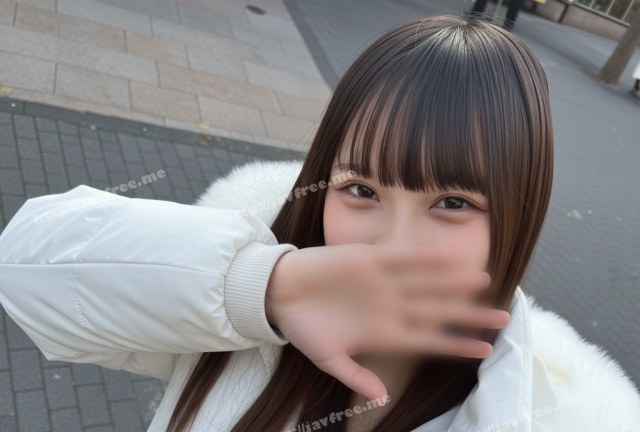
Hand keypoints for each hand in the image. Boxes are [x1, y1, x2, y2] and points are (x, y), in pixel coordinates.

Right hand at [265, 244, 509, 401]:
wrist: (280, 293)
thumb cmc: (303, 328)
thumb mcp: (327, 358)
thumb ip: (355, 375)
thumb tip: (379, 398)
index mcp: (384, 332)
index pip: (429, 339)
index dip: (457, 345)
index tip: (485, 350)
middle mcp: (390, 306)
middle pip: (438, 310)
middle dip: (469, 314)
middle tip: (503, 317)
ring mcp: (382, 282)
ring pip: (427, 282)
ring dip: (454, 282)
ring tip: (483, 280)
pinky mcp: (369, 258)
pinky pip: (402, 258)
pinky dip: (424, 258)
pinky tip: (447, 258)